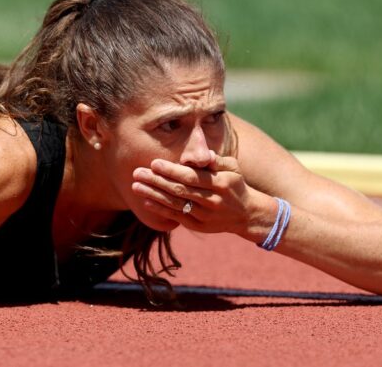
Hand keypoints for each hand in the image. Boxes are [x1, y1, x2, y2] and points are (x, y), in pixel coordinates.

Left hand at [132, 154, 272, 235]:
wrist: (246, 214)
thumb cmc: (235, 185)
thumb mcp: (232, 168)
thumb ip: (216, 161)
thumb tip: (203, 155)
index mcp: (220, 184)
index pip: (191, 176)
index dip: (171, 170)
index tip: (154, 163)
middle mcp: (211, 200)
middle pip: (179, 190)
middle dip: (156, 181)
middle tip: (137, 173)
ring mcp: (204, 215)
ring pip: (175, 204)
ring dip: (153, 195)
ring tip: (136, 186)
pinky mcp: (198, 226)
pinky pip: (176, 216)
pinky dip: (160, 209)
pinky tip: (147, 201)